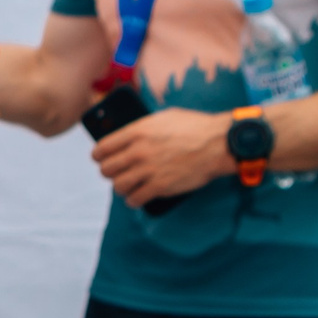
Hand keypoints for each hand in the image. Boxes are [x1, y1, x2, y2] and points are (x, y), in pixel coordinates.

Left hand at [91, 106, 230, 206]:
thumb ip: (142, 126)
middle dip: (110, 172)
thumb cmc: (194, 127)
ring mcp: (148, 170)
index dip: (98, 156)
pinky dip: (134, 200)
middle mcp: (138, 151)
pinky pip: (134, 199)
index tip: (100, 159)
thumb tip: (128, 135)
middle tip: (117, 173)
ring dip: (121, 187)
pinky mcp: (160, 186)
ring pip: (118, 186)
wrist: (219, 143)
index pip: (102, 148)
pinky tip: (137, 197)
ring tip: (127, 186)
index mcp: (136, 131)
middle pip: (106, 169)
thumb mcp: (164, 117)